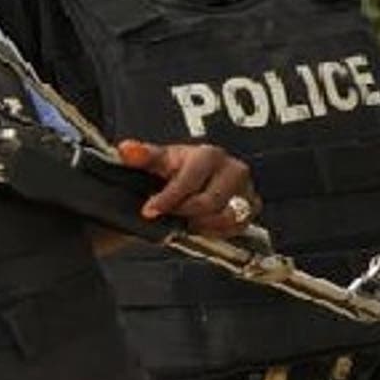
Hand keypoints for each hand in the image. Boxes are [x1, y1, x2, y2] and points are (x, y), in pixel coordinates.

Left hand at [116, 138, 259, 235]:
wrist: (199, 177)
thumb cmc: (180, 167)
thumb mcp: (159, 160)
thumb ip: (142, 155)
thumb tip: (126, 149)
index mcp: (209, 155)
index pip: (188, 182)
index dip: (166, 199)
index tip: (149, 211)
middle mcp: (233, 170)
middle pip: (207, 203)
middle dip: (183, 213)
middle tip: (169, 215)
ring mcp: (246, 189)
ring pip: (224, 218)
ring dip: (200, 223)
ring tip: (185, 219)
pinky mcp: (253, 206)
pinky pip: (236, 227)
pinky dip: (216, 230)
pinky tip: (201, 224)